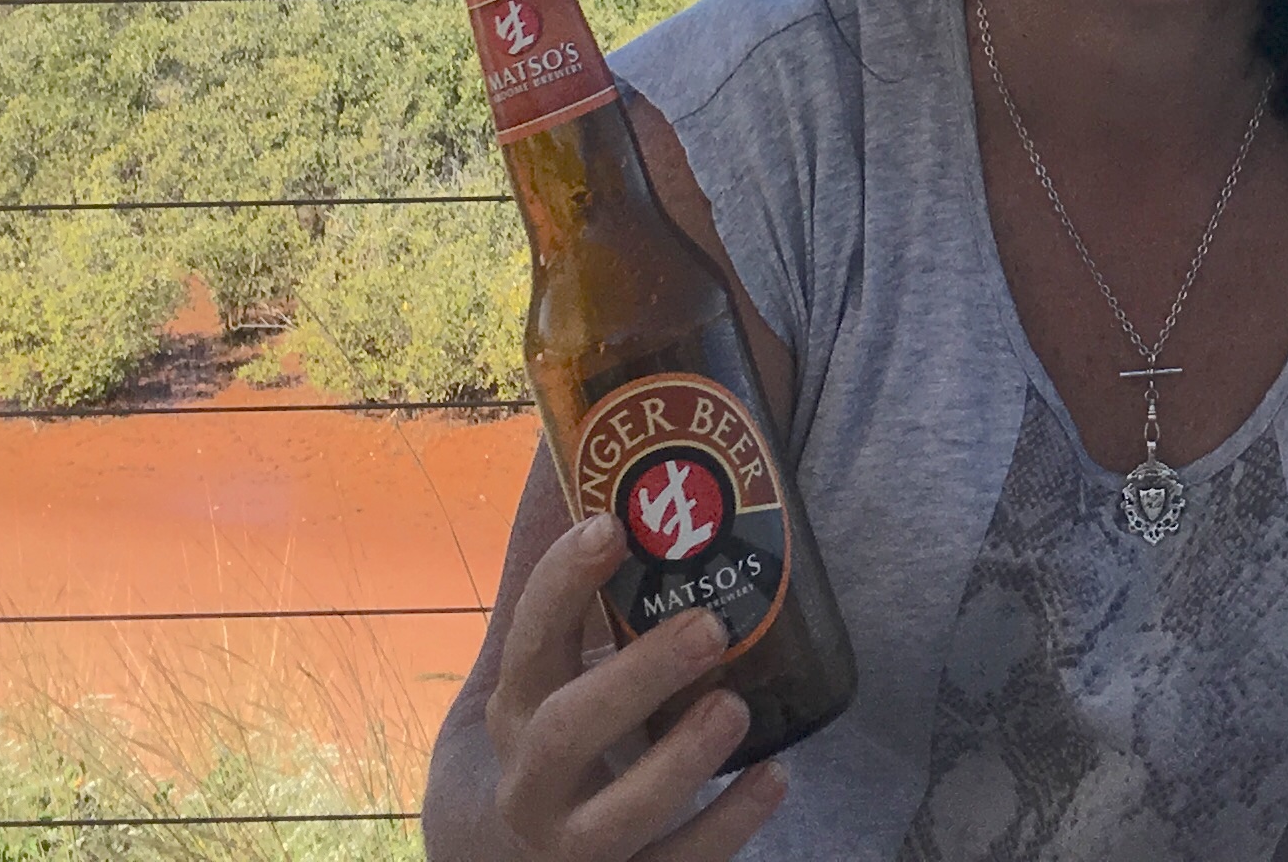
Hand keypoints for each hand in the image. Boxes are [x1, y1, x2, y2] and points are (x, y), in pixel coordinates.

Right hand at [483, 514, 791, 861]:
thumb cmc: (531, 748)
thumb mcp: (527, 677)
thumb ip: (554, 590)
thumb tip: (566, 465)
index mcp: (510, 711)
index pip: (528, 640)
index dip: (562, 581)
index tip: (611, 522)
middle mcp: (531, 782)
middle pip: (567, 731)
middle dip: (635, 678)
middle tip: (708, 627)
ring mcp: (574, 848)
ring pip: (616, 817)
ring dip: (680, 763)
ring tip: (735, 707)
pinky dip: (726, 829)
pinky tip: (776, 777)